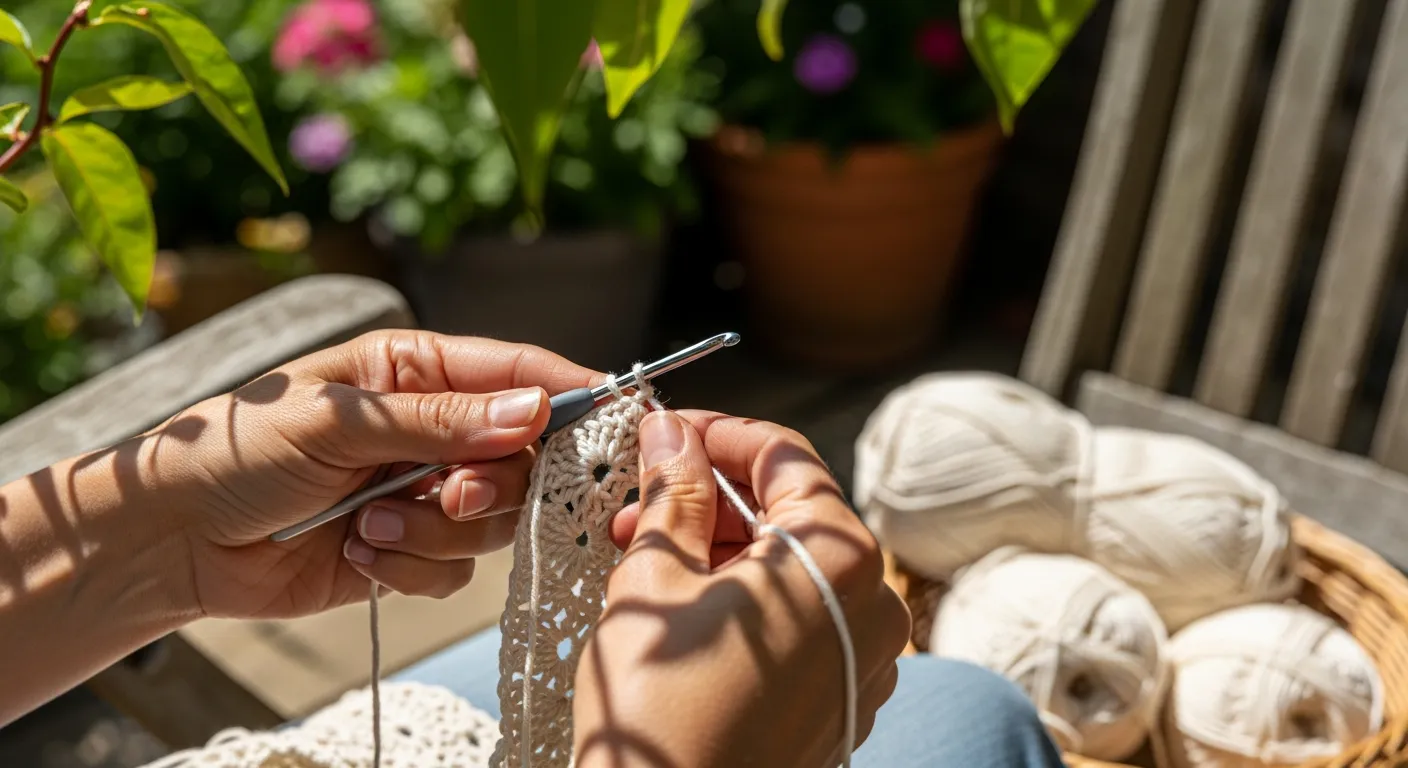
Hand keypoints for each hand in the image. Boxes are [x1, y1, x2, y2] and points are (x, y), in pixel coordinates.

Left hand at [146, 330, 599, 619]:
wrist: (176, 539)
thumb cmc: (239, 453)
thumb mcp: (336, 421)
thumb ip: (439, 420)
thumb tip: (531, 412)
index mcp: (418, 371)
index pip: (519, 374)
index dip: (573, 393)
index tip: (619, 413)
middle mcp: (435, 429)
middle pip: (526, 456)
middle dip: (492, 483)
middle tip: (447, 493)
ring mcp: (426, 490)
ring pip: (495, 519)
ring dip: (435, 529)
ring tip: (366, 523)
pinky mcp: (412, 548)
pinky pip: (459, 568)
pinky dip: (413, 566)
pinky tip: (358, 552)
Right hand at [575, 411, 911, 767]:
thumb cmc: (661, 706)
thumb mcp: (656, 574)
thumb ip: (674, 490)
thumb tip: (671, 432)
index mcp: (840, 557)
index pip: (786, 457)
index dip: (719, 433)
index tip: (668, 432)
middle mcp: (874, 605)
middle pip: (793, 513)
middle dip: (711, 497)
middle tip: (638, 498)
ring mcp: (865, 660)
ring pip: (794, 570)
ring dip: (722, 549)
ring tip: (643, 551)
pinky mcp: (842, 702)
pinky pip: (801, 623)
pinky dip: (747, 599)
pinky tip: (683, 602)